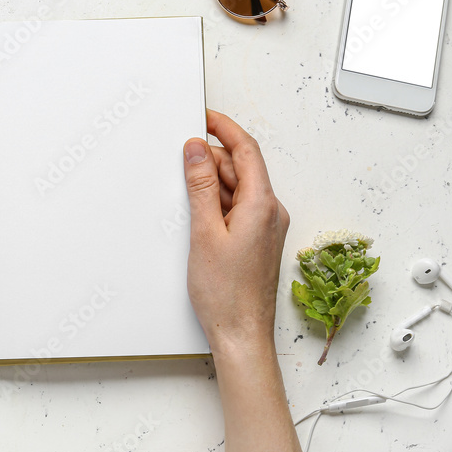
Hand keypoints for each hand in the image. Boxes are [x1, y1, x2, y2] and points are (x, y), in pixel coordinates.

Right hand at [182, 109, 289, 357]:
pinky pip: (238, 208)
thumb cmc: (226, 293)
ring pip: (239, 188)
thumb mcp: (204, 232)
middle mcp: (271, 212)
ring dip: (212, 182)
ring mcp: (265, 227)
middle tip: (181, 157)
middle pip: (242, 168)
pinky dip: (217, 202)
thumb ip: (200, 187)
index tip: (205, 116)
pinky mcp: (257, 240)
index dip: (225, 128)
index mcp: (263, 205)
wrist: (241, 335)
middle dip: (212, 158)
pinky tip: (197, 213)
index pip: (246, 150)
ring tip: (184, 191)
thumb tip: (196, 151)